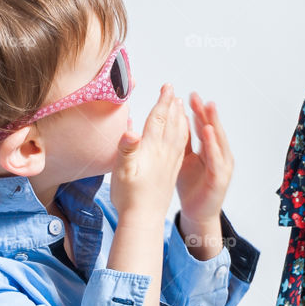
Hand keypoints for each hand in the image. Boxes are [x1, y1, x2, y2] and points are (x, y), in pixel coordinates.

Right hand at [110, 84, 189, 225]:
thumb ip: (126, 148)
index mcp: (151, 149)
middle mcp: (164, 153)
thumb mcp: (121, 171)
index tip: (167, 87)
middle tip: (173, 91)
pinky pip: (181, 147)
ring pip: (178, 134)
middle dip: (172, 106)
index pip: (158, 119)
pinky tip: (183, 133)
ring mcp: (169, 162)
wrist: (144, 219)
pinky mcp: (171, 171)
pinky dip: (183, 134)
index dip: (162, 101)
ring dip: (180, 118)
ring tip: (180, 106)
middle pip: (170, 123)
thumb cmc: (129, 196)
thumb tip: (131, 130)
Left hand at [176, 91, 233, 225]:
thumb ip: (182, 141)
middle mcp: (218, 154)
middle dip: (205, 112)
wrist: (197, 213)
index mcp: (207, 149)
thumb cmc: (191, 185)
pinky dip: (213, 146)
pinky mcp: (220, 178)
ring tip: (207, 107)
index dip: (197, 111)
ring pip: (217, 141)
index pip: (202, 126)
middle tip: (198, 96)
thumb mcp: (183, 159)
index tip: (189, 95)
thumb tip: (175, 119)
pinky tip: (208, 134)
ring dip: (213, 123)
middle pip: (211, 129)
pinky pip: (216, 159)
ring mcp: (221, 165)